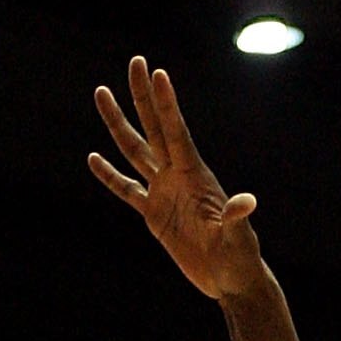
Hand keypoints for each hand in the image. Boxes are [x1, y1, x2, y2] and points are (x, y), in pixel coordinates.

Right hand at [89, 58, 264, 300]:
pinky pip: (127, 191)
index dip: (166, 105)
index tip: (158, 72)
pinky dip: (110, 176)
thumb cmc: (239, 259)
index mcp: (195, 175)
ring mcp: (163, 192)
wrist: (230, 279)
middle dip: (143, 96)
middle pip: (154, 128)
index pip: (176, 132)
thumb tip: (246, 203)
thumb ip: (236, 219)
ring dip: (117, 124)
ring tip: (102, 93)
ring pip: (134, 151)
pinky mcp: (154, 214)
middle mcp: (177, 175)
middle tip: (136, 61)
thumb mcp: (238, 239)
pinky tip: (93, 158)